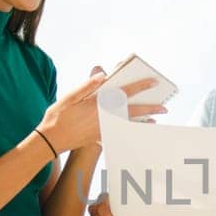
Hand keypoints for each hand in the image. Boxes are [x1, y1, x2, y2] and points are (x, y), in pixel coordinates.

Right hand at [37, 67, 165, 153]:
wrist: (50, 141)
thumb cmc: (58, 116)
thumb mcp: (69, 97)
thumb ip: (87, 86)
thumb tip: (103, 75)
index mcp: (98, 104)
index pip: (125, 93)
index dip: (141, 86)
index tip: (153, 81)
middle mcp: (104, 118)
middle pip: (133, 112)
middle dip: (151, 109)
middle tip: (165, 107)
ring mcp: (103, 129)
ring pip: (128, 124)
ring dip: (143, 121)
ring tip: (155, 119)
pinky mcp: (100, 137)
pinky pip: (120, 132)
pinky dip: (130, 130)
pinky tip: (135, 129)